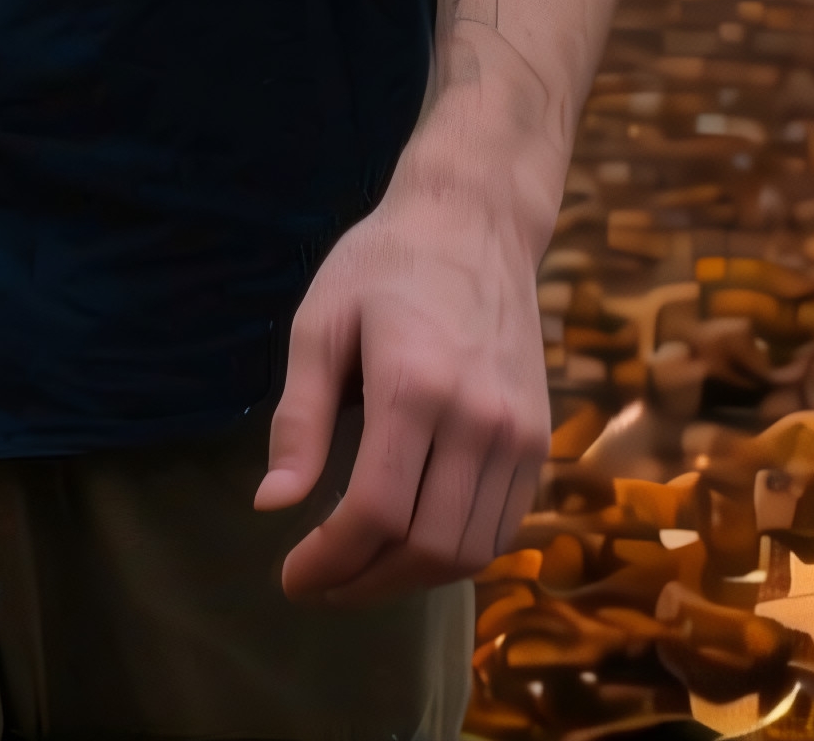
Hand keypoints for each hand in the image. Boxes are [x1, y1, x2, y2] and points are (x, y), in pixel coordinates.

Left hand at [264, 175, 554, 602]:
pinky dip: (457, 553)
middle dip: (366, 582)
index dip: (331, 559)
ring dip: (411, 579)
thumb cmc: (381, 268)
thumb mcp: (318, 326)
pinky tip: (407, 547)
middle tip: (316, 586)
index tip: (291, 578)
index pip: (379, 512)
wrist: (474, 227)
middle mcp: (482, 422)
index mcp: (417, 389)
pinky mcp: (541, 441)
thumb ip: (298, 419)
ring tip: (355, 575)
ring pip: (474, 549)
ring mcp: (522, 435)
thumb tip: (272, 504)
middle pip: (430, 546)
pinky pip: (505, 527)